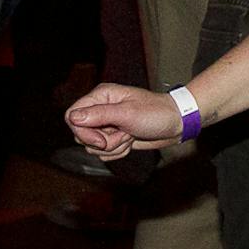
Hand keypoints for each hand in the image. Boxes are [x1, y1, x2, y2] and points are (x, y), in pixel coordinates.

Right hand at [65, 82, 182, 159]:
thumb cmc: (156, 113)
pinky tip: (131, 141)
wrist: (176, 123)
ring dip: (113, 146)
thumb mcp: (127, 114)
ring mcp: (107, 124)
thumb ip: (99, 115)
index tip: (101, 140)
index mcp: (101, 96)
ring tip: (130, 135)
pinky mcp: (114, 136)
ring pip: (92, 146)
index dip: (83, 132)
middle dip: (102, 141)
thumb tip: (72, 117)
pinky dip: (118, 151)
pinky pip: (104, 152)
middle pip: (81, 134)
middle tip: (123, 134)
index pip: (72, 116)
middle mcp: (101, 109)